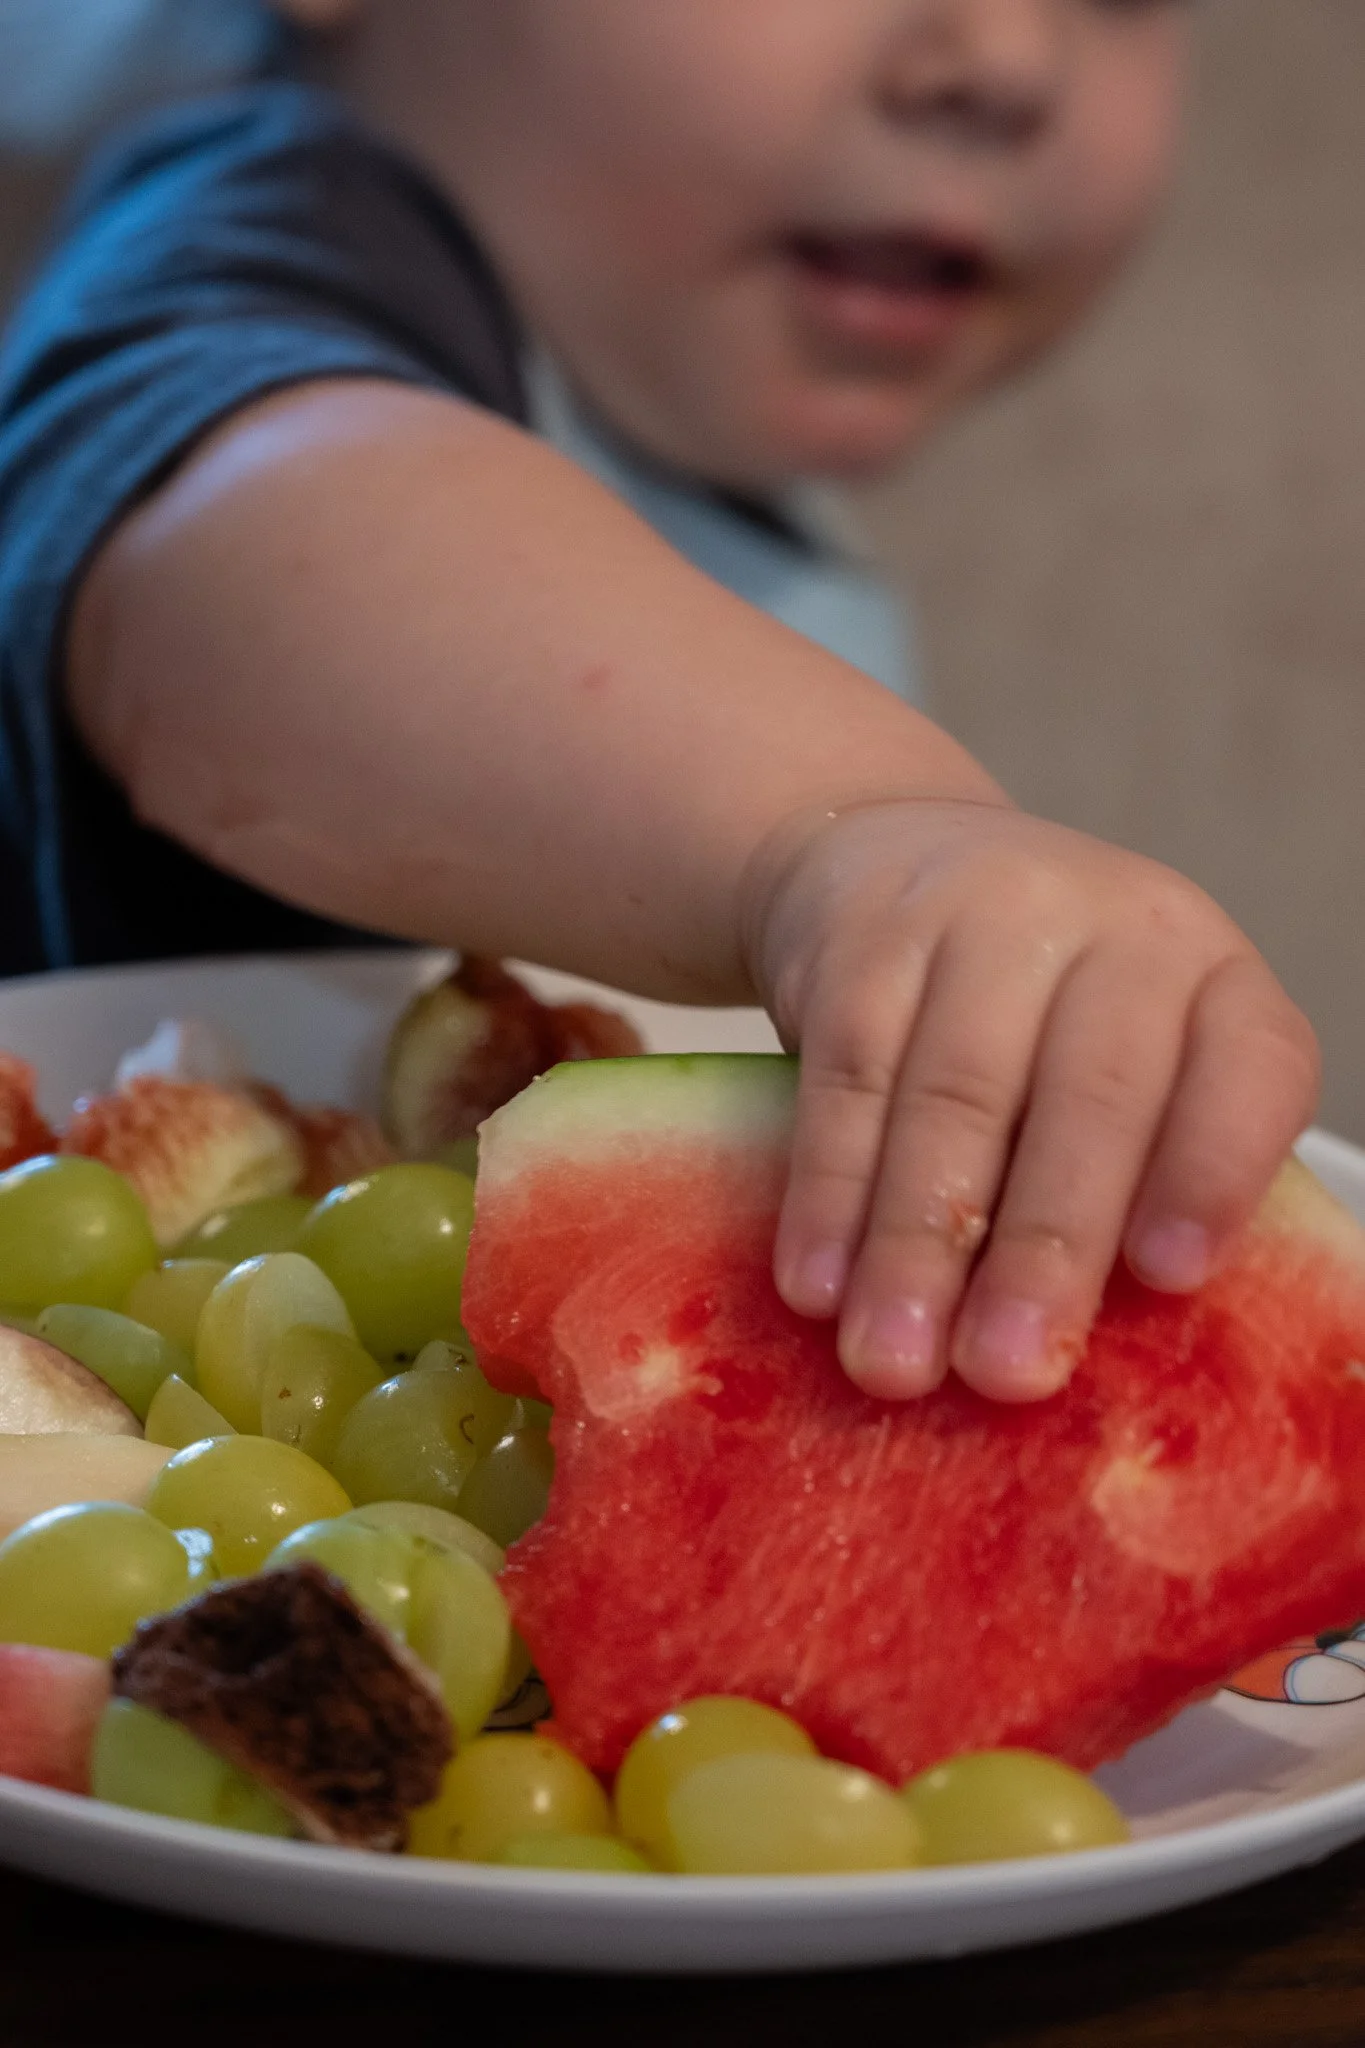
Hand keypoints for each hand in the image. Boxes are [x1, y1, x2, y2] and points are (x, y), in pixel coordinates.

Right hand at [742, 799, 1319, 1402]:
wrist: (892, 853)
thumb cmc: (1038, 1019)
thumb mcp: (1124, 1065)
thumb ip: (1131, 1179)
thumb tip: (1099, 1372)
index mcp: (1212, 979)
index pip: (1250, 1064)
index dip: (1215, 1168)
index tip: (1173, 1278)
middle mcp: (1114, 927)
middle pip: (1089, 1096)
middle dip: (1042, 1250)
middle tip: (1005, 1374)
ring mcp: (984, 913)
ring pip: (953, 1094)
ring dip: (917, 1246)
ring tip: (894, 1363)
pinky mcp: (864, 933)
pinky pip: (845, 1074)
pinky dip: (827, 1193)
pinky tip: (814, 1282)